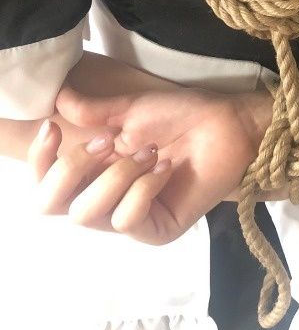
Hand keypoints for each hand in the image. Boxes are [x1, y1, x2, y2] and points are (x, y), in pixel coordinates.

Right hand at [28, 53, 272, 242]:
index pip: (45, 186)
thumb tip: (57, 98)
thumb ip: (92, 111)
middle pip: (53, 207)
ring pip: (90, 214)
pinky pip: (128, 220)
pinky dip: (143, 189)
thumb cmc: (181, 117)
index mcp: (93, 173)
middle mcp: (105, 200)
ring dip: (118, 175)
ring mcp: (131, 218)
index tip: (53, 129)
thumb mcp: (130, 110)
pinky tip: (164, 169)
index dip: (40, 160)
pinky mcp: (157, 231)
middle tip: (109, 142)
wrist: (227, 126)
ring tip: (150, 152)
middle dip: (74, 168)